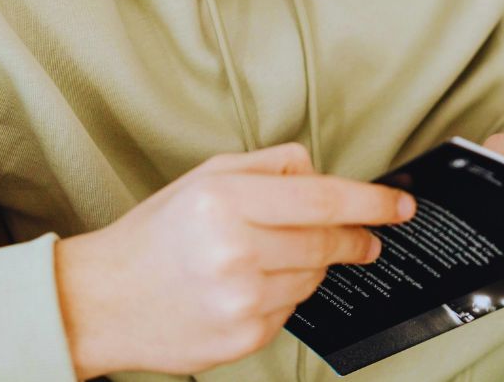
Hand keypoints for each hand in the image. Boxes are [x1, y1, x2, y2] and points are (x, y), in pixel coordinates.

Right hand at [53, 142, 415, 379]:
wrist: (103, 300)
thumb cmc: (157, 233)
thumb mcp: (205, 177)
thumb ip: (268, 166)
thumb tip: (319, 171)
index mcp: (226, 200)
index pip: (323, 199)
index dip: (372, 203)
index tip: (400, 206)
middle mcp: (235, 250)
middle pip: (327, 241)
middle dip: (356, 237)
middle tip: (366, 237)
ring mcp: (241, 299)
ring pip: (314, 278)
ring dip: (313, 265)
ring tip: (274, 257)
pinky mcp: (243, 337)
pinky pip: (291, 311)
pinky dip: (285, 295)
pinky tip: (251, 286)